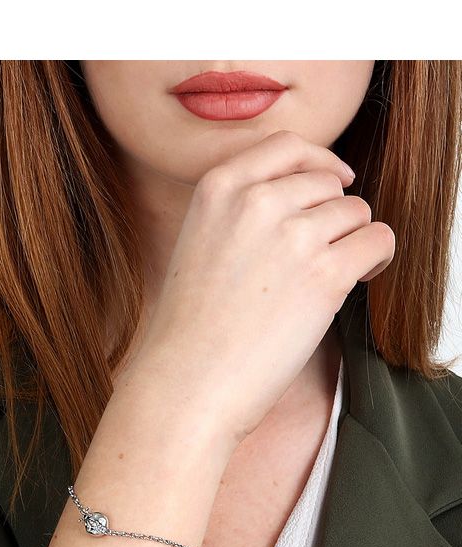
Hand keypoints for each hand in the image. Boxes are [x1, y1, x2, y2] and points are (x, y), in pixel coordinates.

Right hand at [124, 130, 394, 444]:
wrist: (189, 379)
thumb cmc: (191, 327)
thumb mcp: (199, 242)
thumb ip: (242, 209)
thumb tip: (307, 198)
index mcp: (218, 188)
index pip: (287, 146)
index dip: (319, 162)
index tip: (334, 182)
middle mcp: (256, 201)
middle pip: (328, 182)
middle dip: (331, 214)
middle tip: (320, 252)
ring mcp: (293, 234)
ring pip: (357, 210)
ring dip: (352, 239)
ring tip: (329, 275)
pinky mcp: (326, 273)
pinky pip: (378, 240)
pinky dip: (375, 258)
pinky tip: (357, 279)